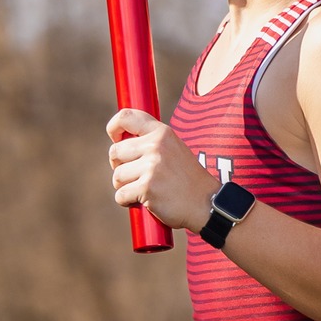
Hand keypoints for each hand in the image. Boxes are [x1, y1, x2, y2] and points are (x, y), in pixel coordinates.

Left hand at [107, 110, 220, 232]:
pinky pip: (120, 195)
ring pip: (117, 176)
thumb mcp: (174, 149)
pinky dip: (127, 202)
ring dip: (124, 186)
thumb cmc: (187, 179)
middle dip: (119, 166)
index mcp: (162, 133)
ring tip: (142, 190)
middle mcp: (155, 146)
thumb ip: (151, 142)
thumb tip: (119, 141)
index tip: (115, 138)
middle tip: (134, 176)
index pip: (126, 117)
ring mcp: (151, 167)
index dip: (114, 127)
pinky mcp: (147, 188)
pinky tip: (143, 202)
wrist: (206, 203)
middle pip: (115, 152)